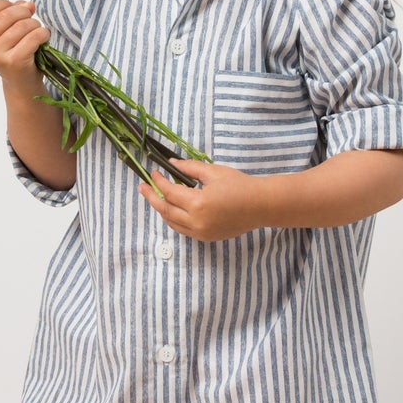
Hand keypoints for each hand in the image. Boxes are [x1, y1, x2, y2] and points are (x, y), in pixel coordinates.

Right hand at [0, 0, 49, 89]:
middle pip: (5, 15)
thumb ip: (13, 14)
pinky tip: (43, 37)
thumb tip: (28, 4)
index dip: (4, 4)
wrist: (21, 84)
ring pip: (21, 26)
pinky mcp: (14, 61)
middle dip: (23, 12)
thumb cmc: (14, 54)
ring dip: (35, 24)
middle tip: (31, 17)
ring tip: (37, 30)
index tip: (16, 8)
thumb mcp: (7, 33)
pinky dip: (42, 34)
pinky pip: (32, 38)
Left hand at [137, 157, 267, 241]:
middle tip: (142, 187)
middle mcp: (196, 221)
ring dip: (162, 209)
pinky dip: (174, 219)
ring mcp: (201, 232)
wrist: (260, 206)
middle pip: (165, 210)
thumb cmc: (239, 185)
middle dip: (151, 198)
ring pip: (171, 223)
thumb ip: (189, 168)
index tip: (153, 173)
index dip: (158, 182)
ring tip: (156, 197)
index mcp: (198, 203)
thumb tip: (171, 164)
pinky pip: (183, 230)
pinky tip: (172, 209)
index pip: (169, 192)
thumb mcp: (213, 172)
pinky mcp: (206, 238)